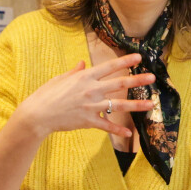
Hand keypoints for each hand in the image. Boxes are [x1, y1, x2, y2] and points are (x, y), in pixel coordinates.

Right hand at [15, 54, 153, 140]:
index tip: (139, 56)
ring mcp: (91, 106)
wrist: (37, 114)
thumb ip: (74, 72)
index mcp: (85, 77)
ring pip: (119, 104)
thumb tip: (81, 63)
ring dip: (136, 105)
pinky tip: (129, 132)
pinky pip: (107, 125)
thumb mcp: (60, 79)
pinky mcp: (88, 121)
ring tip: (151, 104)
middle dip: (138, 80)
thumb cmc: (46, 95)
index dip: (125, 61)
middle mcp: (91, 89)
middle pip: (120, 83)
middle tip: (153, 78)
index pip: (109, 66)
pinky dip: (118, 129)